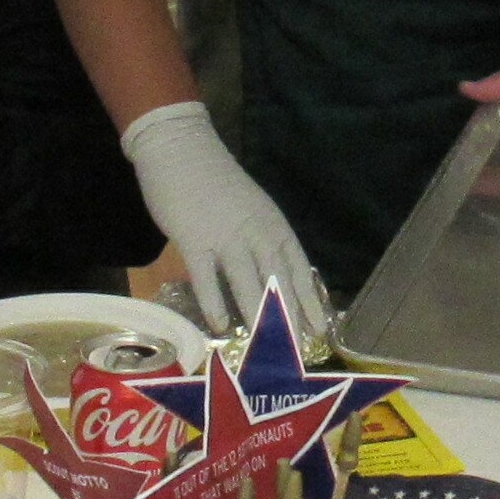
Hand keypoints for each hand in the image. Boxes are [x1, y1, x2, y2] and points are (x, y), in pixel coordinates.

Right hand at [122, 100, 327, 339]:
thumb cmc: (214, 181)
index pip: (297, 266)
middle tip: (297, 350)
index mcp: (272, 223)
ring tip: (266, 347)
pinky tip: (221, 327)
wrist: (179, 147)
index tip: (320, 328)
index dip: (309, 299)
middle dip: (290, 317)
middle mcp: (255, 230)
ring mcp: (224, 234)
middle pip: (277, 279)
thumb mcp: (249, 208)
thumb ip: (259, 239)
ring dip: (258, 316)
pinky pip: (207, 276)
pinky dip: (215, 302)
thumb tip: (268, 276)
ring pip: (247, 281)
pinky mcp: (193, 238)